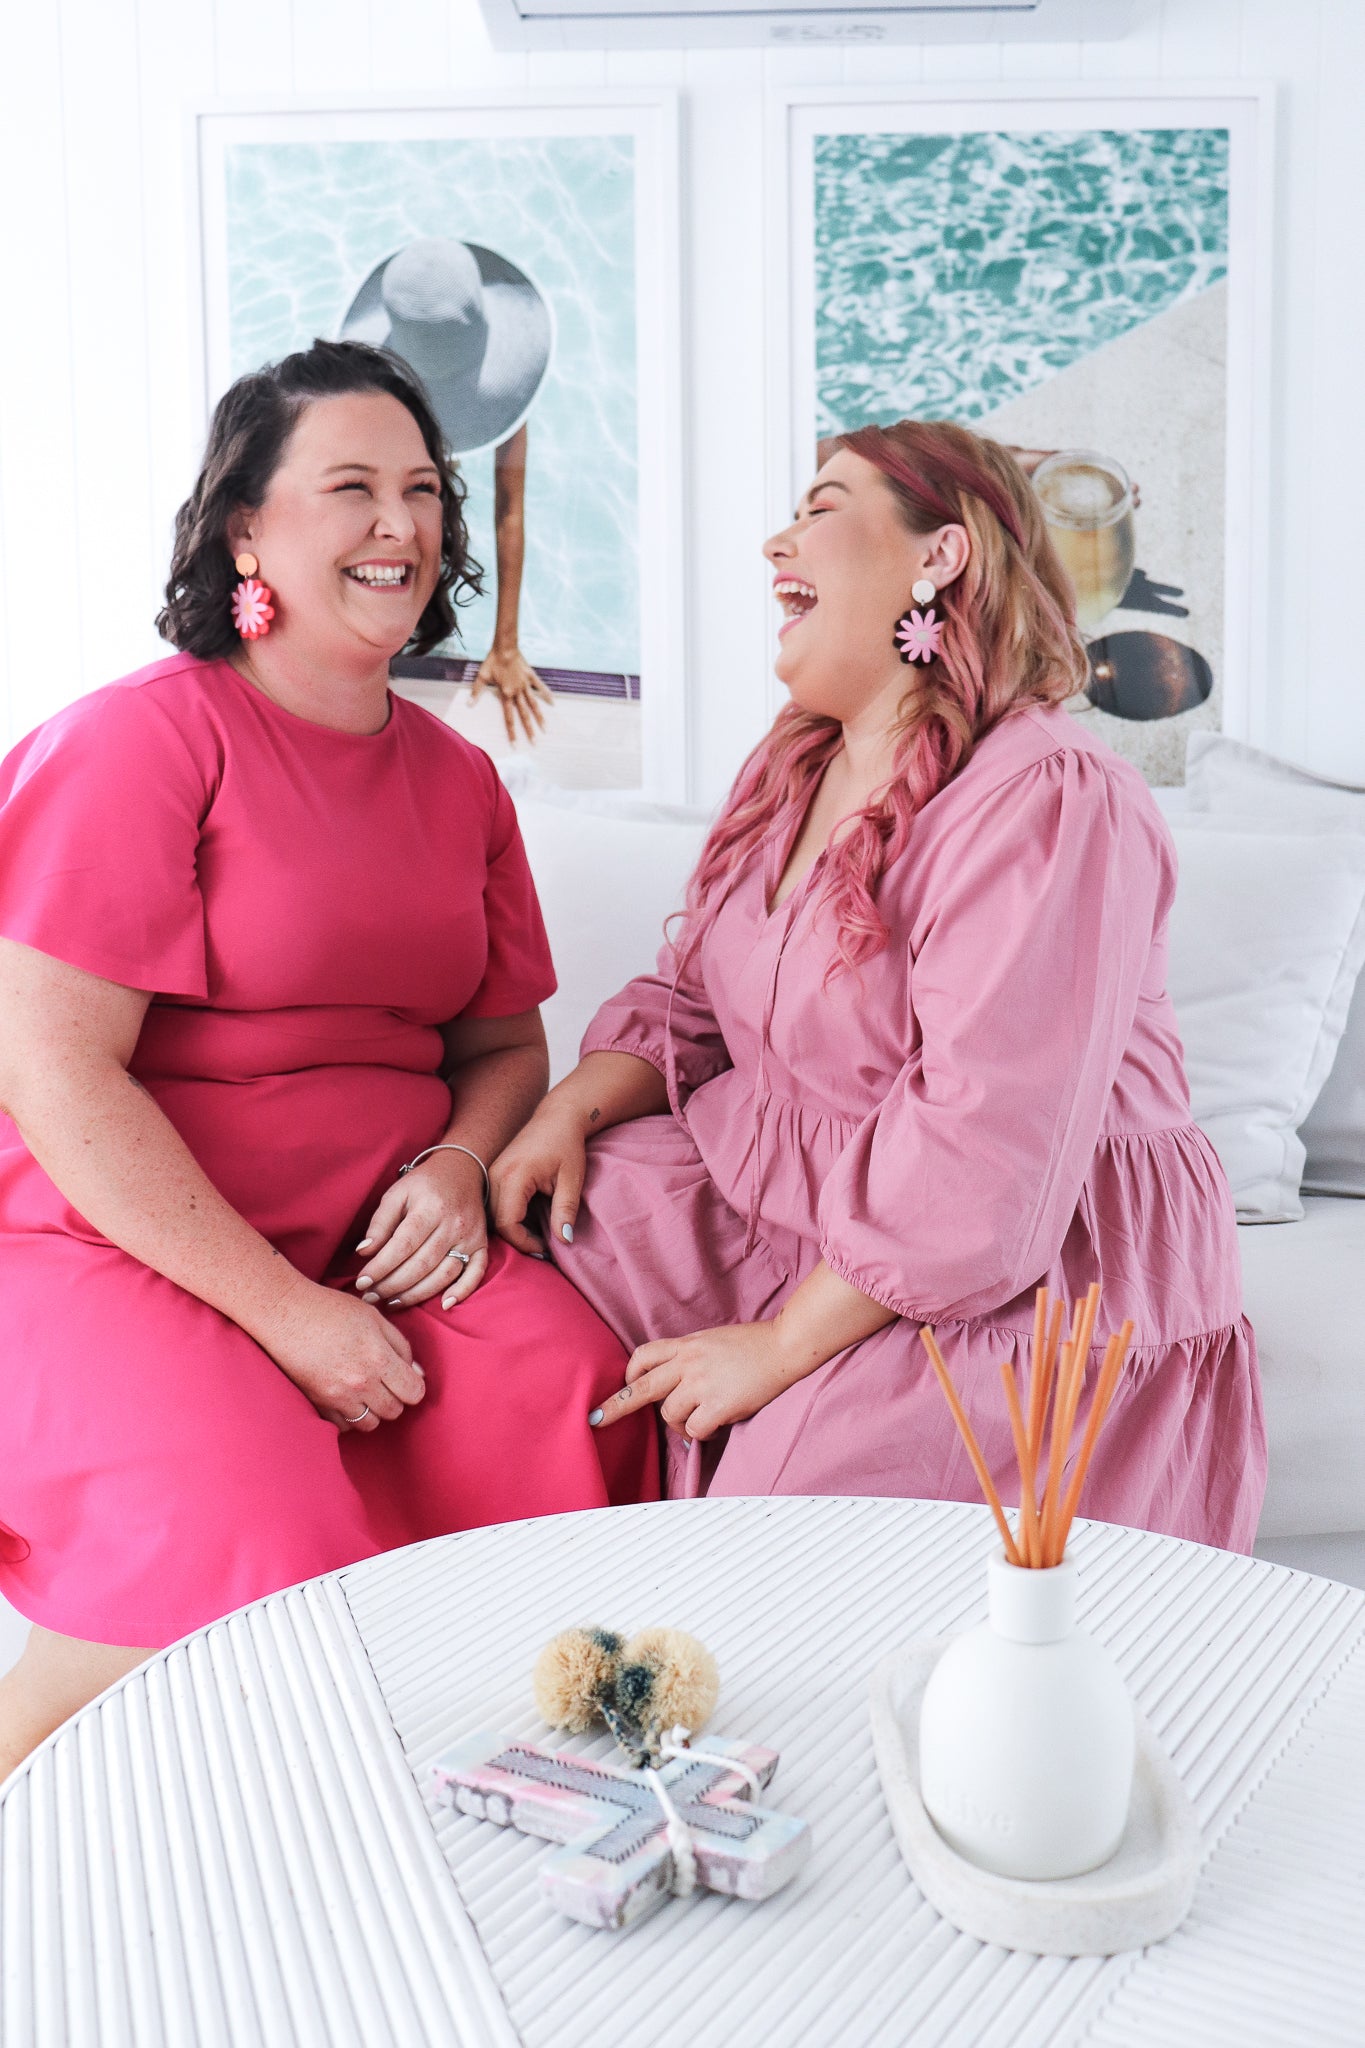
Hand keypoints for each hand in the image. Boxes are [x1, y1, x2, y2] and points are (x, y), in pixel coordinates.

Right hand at [260, 1276, 425, 1432]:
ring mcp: (337, 1397)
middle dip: (395, 1398)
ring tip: (365, 1391)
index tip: (406, 1377)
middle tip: (384, 1381)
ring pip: (370, 1424)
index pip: (414, 1392)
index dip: (414, 1385)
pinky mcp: (317, 1404)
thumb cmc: (330, 1309)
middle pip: (394, 1411)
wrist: (284, 1314)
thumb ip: (401, 1345)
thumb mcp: (374, 1317)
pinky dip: (349, 1417)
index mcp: (379, 1358)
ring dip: (373, 1410)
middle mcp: (361, 1382)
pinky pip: (344, 1426)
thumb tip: (417, 1371)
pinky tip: (346, 1397)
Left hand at [353, 1149, 488, 1310]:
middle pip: (421, 1264)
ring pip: (444, 1274)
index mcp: (430, 1208)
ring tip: (392, 1302)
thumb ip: (380, 1223)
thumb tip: (364, 1252)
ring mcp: (470, 1237)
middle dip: (392, 1285)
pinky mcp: (481, 1245)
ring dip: (417, 1294)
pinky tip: (445, 1305)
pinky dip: (462, 1291)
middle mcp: (453, 1224)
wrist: (461, 1170)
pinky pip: (476, 1273)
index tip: (361, 1282)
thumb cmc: (423, 1184)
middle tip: (370, 1297)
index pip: (402, 1245)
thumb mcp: (397, 1193)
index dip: (381, 1267)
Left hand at [470, 644, 553, 744]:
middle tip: (535, 743)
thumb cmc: (492, 661)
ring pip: (534, 704)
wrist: (505, 647)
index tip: (515, 744)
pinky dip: (546, 694)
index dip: (512, 732)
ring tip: (546, 728)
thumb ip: (476, 692)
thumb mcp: (482, 676)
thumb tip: (469, 704)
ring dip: (540, 717)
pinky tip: (553, 702)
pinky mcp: (530, 676)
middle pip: (524, 715)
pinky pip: (540, 687)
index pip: (509, 717)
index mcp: (506, 694)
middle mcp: (517, 692)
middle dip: (529, 730)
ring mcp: (525, 684)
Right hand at [491, 1102, 585, 1258]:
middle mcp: (496, 1175)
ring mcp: (491, 1173)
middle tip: (542, 1246)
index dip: (524, 1242)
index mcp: (514, 1177)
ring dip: (511, 1229)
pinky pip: (493, 1204)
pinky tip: (528, 1220)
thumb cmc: (566, 1145)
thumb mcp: (572, 1179)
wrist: (557, 1117)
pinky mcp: (493, 1173)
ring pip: (492, 1215)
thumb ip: (566, 1210)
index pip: (507, 1224)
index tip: (545, 1248)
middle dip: (517, 1239)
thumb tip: (564, 1241)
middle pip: (496, 1222)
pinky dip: (508, 1217)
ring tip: (536, 1235)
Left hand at [589, 1322, 791, 1440]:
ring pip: (670, 1415)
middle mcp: (688, 1363)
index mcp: (687, 1345)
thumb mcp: (713, 1341)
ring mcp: (701, 1384)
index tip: (625, 1385)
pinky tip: (716, 1427)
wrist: (784, 1346)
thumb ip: (691, 1357)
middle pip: (641, 1387)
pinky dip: (702, 1434)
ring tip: (700, 1422)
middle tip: (597, 1419)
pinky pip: (696, 1430)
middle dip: (616, 1406)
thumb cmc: (754, 1345)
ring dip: (681, 1425)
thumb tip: (678, 1383)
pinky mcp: (718, 1404)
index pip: (644, 1356)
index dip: (629, 1373)